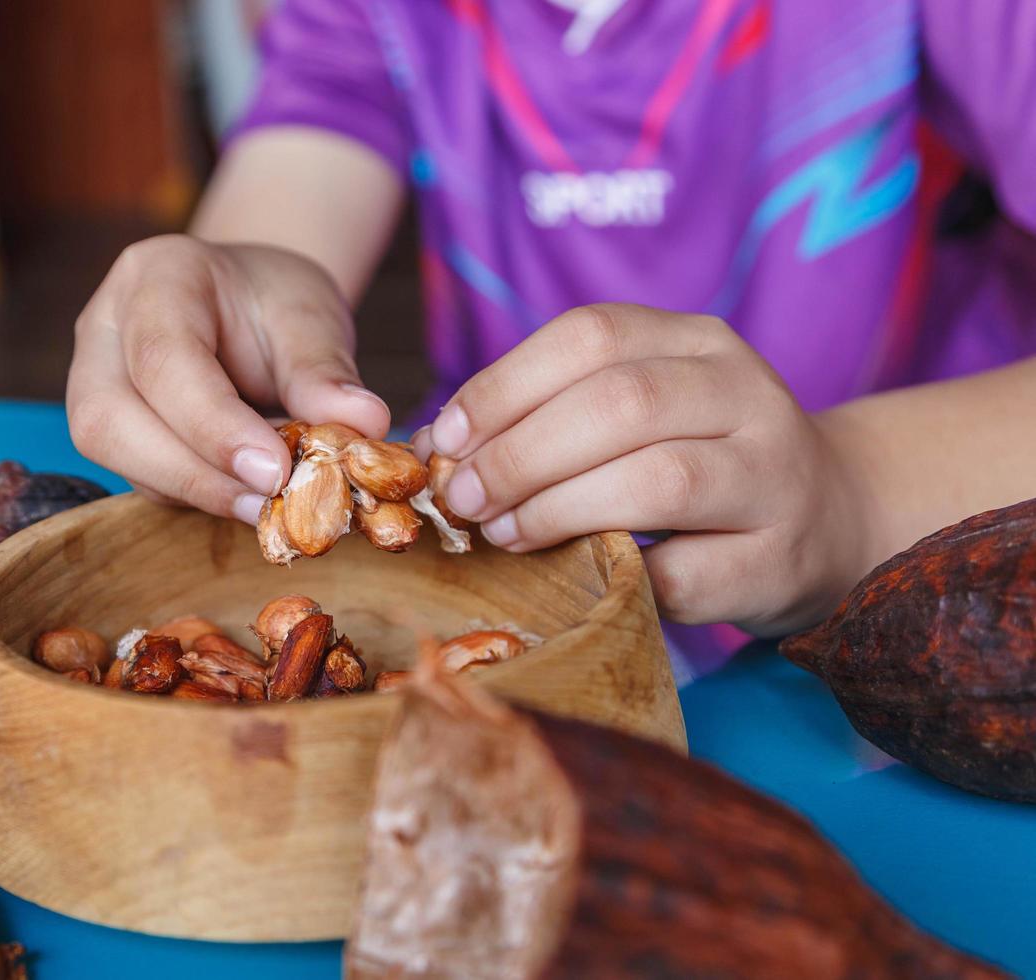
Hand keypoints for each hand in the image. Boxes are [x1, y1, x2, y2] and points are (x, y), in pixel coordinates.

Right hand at [68, 235, 390, 521]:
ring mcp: (93, 381)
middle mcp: (105, 328)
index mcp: (155, 276)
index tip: (275, 471)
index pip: (165, 358)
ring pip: (114, 455)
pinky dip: (196, 494)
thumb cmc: (274, 303)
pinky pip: (140, 476)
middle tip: (269, 501)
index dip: (214, 425)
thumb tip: (364, 425)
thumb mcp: (311, 317)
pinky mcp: (109, 430)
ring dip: (193, 491)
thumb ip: (325, 371)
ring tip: (267, 504)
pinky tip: (247, 495)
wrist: (247, 305)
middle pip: (111, 418)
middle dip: (192, 473)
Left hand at [421, 304, 874, 634]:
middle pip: (620, 403)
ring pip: (656, 479)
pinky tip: (577, 581)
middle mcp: (745, 393)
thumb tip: (435, 447)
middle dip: (519, 454)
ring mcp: (772, 475)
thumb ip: (548, 415)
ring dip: (558, 510)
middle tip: (461, 500)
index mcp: (697, 341)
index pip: (591, 335)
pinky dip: (616, 578)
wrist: (825, 521)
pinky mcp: (777, 559)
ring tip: (503, 534)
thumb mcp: (635, 414)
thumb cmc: (697, 461)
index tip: (446, 439)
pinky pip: (682, 572)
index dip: (503, 386)